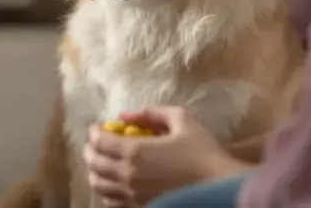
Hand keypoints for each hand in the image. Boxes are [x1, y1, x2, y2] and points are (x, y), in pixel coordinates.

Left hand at [83, 107, 244, 206]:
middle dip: (91, 149)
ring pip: (97, 184)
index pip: (99, 141)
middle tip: (98, 142)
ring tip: (103, 162)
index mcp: (135, 151)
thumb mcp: (181, 118)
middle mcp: (127, 175)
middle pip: (93, 162)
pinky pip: (110, 202)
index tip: (99, 126)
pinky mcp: (139, 207)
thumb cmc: (201, 150)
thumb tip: (124, 115)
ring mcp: (132, 195)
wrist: (219, 185)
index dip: (94, 131)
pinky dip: (106, 190)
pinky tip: (115, 182)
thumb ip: (151, 112)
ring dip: (95, 170)